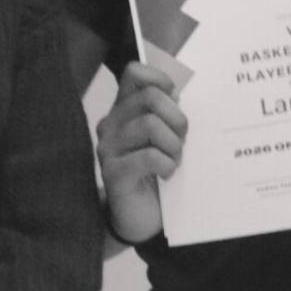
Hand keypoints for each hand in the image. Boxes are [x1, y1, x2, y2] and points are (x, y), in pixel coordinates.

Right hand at [96, 61, 186, 244]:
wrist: (142, 218)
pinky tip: (166, 174)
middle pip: (149, 97)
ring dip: (173, 145)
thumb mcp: (165, 138)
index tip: (175, 100)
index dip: (160, 79)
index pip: (134, 72)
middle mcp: (111, 124)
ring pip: (150, 125)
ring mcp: (108, 148)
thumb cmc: (156, 173)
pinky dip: (166, 165)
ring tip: (174, 160)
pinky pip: (148, 157)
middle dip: (177, 118)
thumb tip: (178, 93)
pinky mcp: (113, 173)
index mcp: (123, 110)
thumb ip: (167, 114)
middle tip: (182, 140)